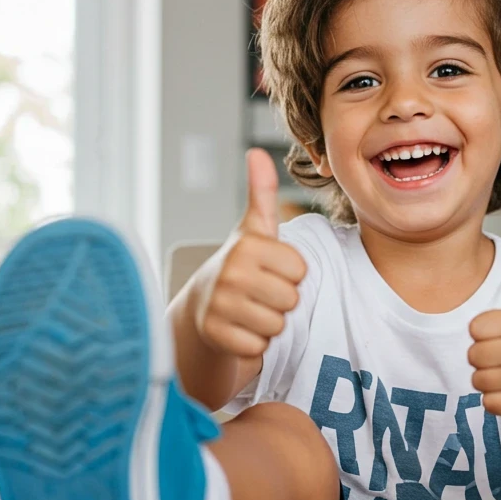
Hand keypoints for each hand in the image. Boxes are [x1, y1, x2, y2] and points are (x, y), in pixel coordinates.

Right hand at [193, 148, 306, 357]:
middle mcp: (230, 273)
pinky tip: (238, 329)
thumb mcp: (253, 231)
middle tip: (258, 294)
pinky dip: (253, 344)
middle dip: (281, 301)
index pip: (300, 269)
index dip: (290, 274)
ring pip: (277, 325)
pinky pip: (259, 347)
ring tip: (248, 311)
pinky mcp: (216, 337)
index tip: (268, 270)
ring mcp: (220, 306)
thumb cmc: (239, 267)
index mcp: (247, 246)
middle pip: (292, 299)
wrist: (200, 310)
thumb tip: (257, 152)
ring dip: (268, 323)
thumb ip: (261, 194)